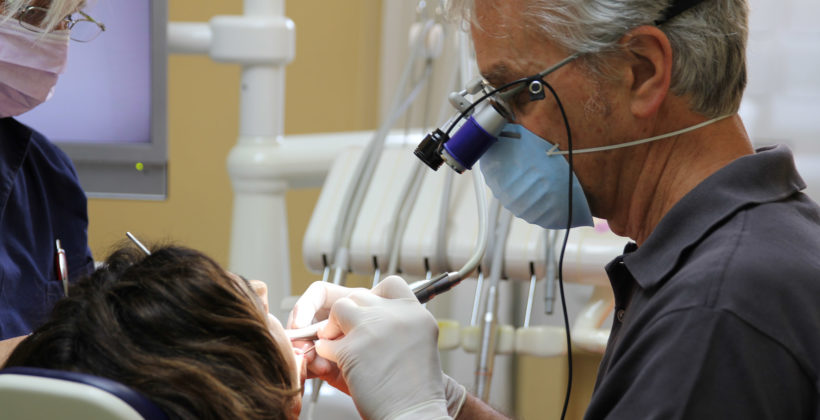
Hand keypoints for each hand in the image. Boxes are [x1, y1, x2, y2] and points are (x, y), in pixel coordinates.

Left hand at [290, 276, 449, 419]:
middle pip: (360, 296)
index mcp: (416, 313)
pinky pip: (325, 341)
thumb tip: (355, 319)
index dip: (373, 297)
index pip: (391, 285)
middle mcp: (396, 314)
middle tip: (347, 334)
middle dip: (349, 315)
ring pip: (340, 308)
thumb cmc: (414, 390)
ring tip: (339, 347)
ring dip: (334, 327)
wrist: (414, 414)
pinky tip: (337, 365)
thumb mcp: (413, 346)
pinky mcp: (352, 347)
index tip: (367, 312)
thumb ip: (390, 326)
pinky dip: (325, 353)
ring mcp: (373, 328)